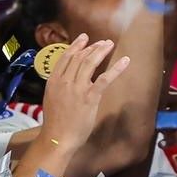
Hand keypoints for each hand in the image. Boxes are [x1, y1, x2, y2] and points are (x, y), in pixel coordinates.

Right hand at [38, 35, 128, 151]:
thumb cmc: (56, 122)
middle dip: (92, 47)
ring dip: (101, 51)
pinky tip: (125, 61)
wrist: (58, 137)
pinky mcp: (90, 97)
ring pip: (90, 63)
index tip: (84, 38)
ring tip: (109, 45)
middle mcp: (64, 81)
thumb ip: (59, 87)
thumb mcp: (52, 99)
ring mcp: (77, 88)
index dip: (76, 46)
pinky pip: (105, 78)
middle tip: (103, 42)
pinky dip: (116, 68)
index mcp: (53, 81)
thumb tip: (68, 79)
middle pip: (79, 57)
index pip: (65, 57)